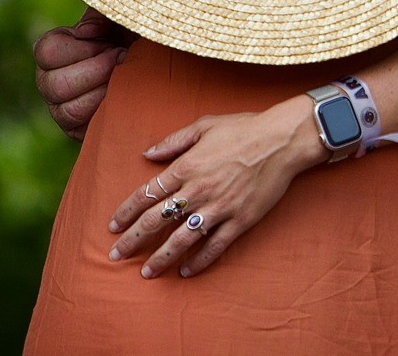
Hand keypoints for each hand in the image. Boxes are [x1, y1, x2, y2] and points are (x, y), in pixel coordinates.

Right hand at [35, 6, 132, 139]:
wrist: (161, 63)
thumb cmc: (137, 33)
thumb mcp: (120, 15)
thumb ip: (100, 14)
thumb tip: (83, 33)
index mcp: (54, 50)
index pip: (47, 53)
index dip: (83, 49)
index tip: (110, 43)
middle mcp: (49, 80)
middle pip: (55, 85)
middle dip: (98, 71)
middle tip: (122, 60)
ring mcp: (61, 108)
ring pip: (68, 110)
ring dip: (104, 90)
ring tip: (124, 77)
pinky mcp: (77, 130)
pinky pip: (82, 129)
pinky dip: (106, 111)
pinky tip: (123, 96)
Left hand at [107, 97, 326, 278]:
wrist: (284, 140)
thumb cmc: (245, 129)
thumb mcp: (205, 125)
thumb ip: (174, 141)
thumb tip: (147, 153)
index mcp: (185, 167)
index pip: (146, 194)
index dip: (126, 212)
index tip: (113, 227)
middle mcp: (197, 191)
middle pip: (155, 221)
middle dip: (132, 240)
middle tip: (116, 255)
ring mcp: (219, 208)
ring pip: (181, 240)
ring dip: (161, 258)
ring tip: (147, 273)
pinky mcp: (240, 220)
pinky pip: (215, 246)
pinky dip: (200, 261)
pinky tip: (187, 271)